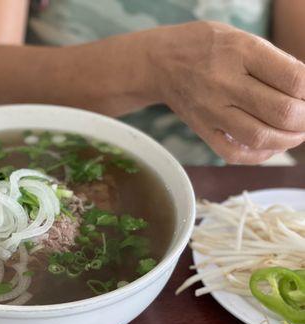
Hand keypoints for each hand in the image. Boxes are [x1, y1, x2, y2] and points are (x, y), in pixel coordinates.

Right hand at [152, 21, 304, 163]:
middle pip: (281, 111)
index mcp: (241, 51)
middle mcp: (225, 82)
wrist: (160, 62)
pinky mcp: (202, 129)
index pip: (294, 78)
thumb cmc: (206, 47)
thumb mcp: (242, 38)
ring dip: (288, 140)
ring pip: (261, 137)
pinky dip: (260, 155)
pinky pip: (234, 153)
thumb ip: (274, 62)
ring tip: (296, 132)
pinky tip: (270, 146)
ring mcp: (211, 109)